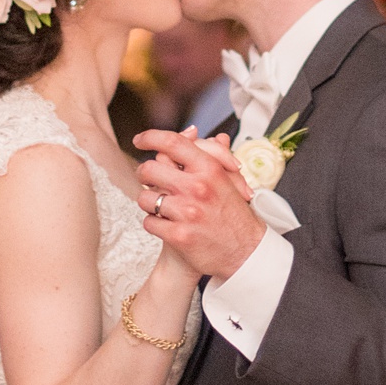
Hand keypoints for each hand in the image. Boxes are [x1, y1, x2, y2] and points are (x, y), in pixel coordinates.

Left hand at [134, 128, 263, 283]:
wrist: (246, 253)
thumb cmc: (234, 215)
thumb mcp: (227, 179)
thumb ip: (207, 153)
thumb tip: (192, 130)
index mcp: (209, 169)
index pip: (173, 142)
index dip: (151, 137)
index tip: (139, 139)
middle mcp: (197, 187)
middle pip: (149, 168)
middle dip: (144, 173)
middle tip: (148, 179)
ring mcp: (187, 212)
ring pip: (145, 197)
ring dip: (149, 202)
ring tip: (161, 206)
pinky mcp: (179, 236)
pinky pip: (149, 222)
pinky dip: (154, 223)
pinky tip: (166, 224)